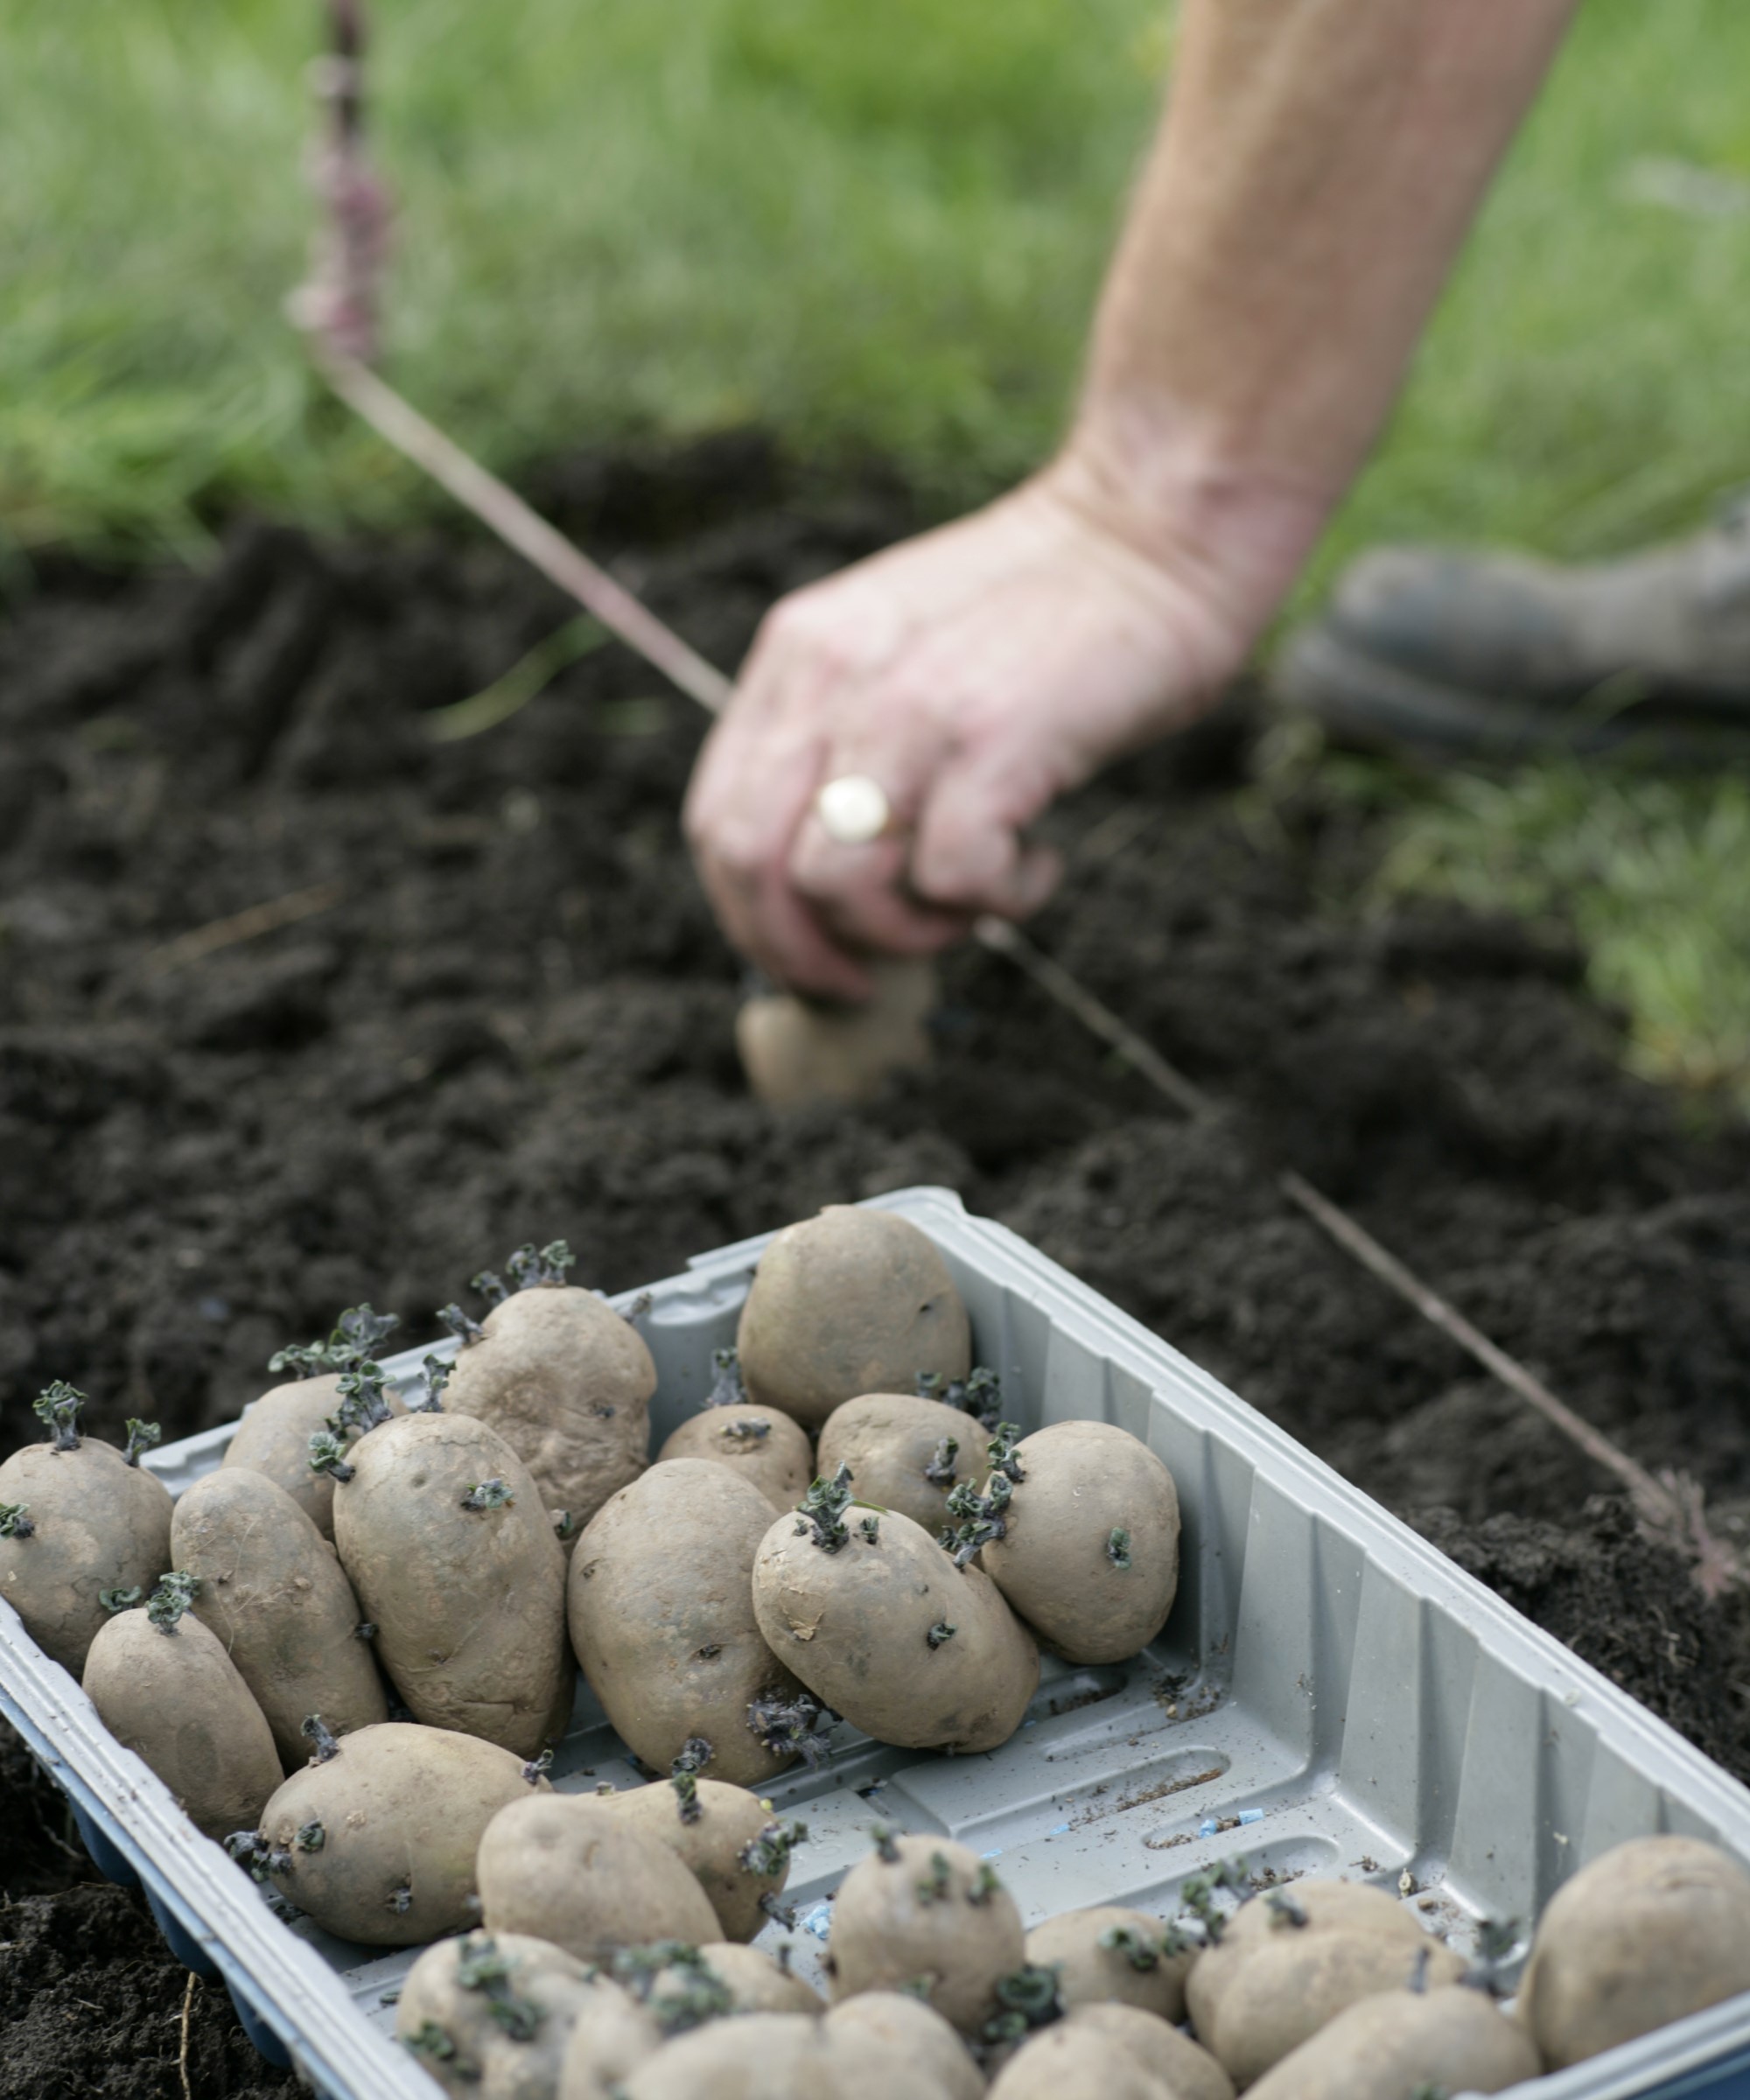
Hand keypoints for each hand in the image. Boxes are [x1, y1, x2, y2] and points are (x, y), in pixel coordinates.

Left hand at [684, 452, 1302, 999]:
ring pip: (835, 885)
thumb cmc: (1048, 606)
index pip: (716, 821)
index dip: (751, 918)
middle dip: (802, 956)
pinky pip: (952, 878)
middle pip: (753, 865)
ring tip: (973, 906)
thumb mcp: (904, 650)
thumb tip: (831, 879)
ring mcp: (907, 708)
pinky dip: (995, 904)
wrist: (1156, 522)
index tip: (810, 960)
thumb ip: (851, 737)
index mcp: (800, 657)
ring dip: (904, 933)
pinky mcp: (993, 740)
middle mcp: (833, 679)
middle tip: (868, 984)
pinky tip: (1039, 866)